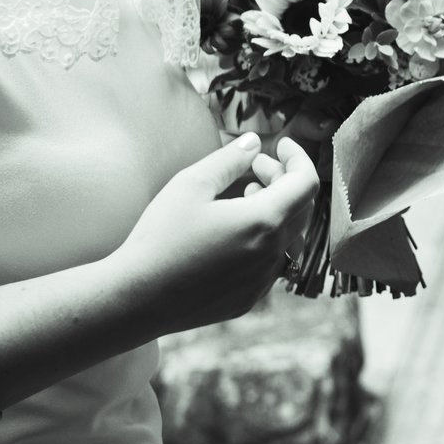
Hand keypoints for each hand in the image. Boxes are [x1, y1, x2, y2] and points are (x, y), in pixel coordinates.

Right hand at [113, 135, 318, 334]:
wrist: (137, 299)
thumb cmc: (161, 238)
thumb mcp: (191, 185)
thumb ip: (229, 159)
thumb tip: (255, 143)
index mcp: (264, 222)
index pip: (307, 182)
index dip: (299, 157)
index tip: (283, 145)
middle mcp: (273, 255)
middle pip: (301, 208)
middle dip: (284, 180)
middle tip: (256, 167)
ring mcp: (262, 281)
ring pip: (289, 237)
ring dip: (277, 210)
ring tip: (245, 196)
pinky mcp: (249, 299)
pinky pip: (271, 262)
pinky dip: (265, 239)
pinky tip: (235, 233)